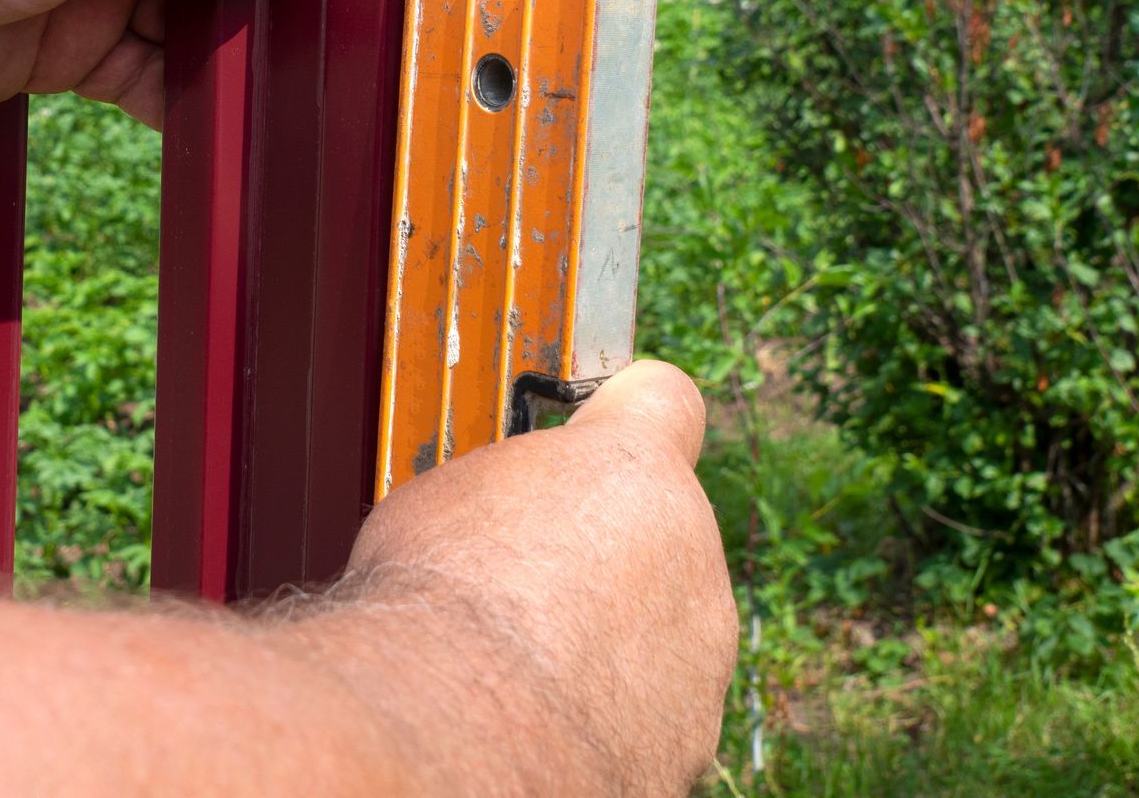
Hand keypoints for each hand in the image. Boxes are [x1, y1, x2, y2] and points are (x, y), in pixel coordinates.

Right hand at [325, 361, 737, 794]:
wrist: (455, 722)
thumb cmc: (438, 595)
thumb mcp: (447, 495)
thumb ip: (507, 491)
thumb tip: (490, 509)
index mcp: (631, 465)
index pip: (667, 399)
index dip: (628, 414)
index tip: (597, 431)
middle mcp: (691, 550)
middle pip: (659, 529)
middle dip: (602, 548)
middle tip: (520, 576)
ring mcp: (700, 652)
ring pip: (660, 624)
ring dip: (607, 634)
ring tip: (518, 659)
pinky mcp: (687, 739)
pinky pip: (648, 707)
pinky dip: (604, 710)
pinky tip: (534, 716)